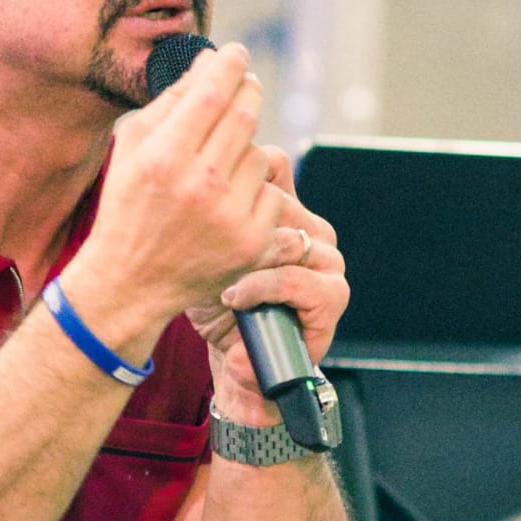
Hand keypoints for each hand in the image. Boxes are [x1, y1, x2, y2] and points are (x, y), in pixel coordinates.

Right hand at [69, 44, 282, 328]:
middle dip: (248, 91)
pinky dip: (256, 189)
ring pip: (260, 153)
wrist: (131, 282)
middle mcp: (198, 184)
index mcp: (162, 156)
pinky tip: (231, 200)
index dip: (230, 64)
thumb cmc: (128, 206)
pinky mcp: (251, 242)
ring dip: (247, 147)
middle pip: (245, 115)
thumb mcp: (130, 149)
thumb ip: (169, 103)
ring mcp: (229, 215)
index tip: (237, 54)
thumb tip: (208, 63)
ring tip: (222, 162)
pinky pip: (272, 192)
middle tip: (246, 84)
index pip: (211, 92)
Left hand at [187, 146, 348, 418]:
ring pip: (289, 239)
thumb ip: (201, 211)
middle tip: (203, 250)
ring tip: (220, 283)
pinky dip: (264, 289)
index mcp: (285, 208)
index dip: (234, 176)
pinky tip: (236, 298)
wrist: (236, 357)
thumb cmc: (213, 301)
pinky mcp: (333, 294)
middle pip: (277, 201)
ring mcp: (327, 260)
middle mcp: (310, 228)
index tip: (198, 203)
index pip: (270, 163)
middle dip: (237, 227)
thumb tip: (187, 167)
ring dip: (250, 261)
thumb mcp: (196, 250)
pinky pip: (299, 280)